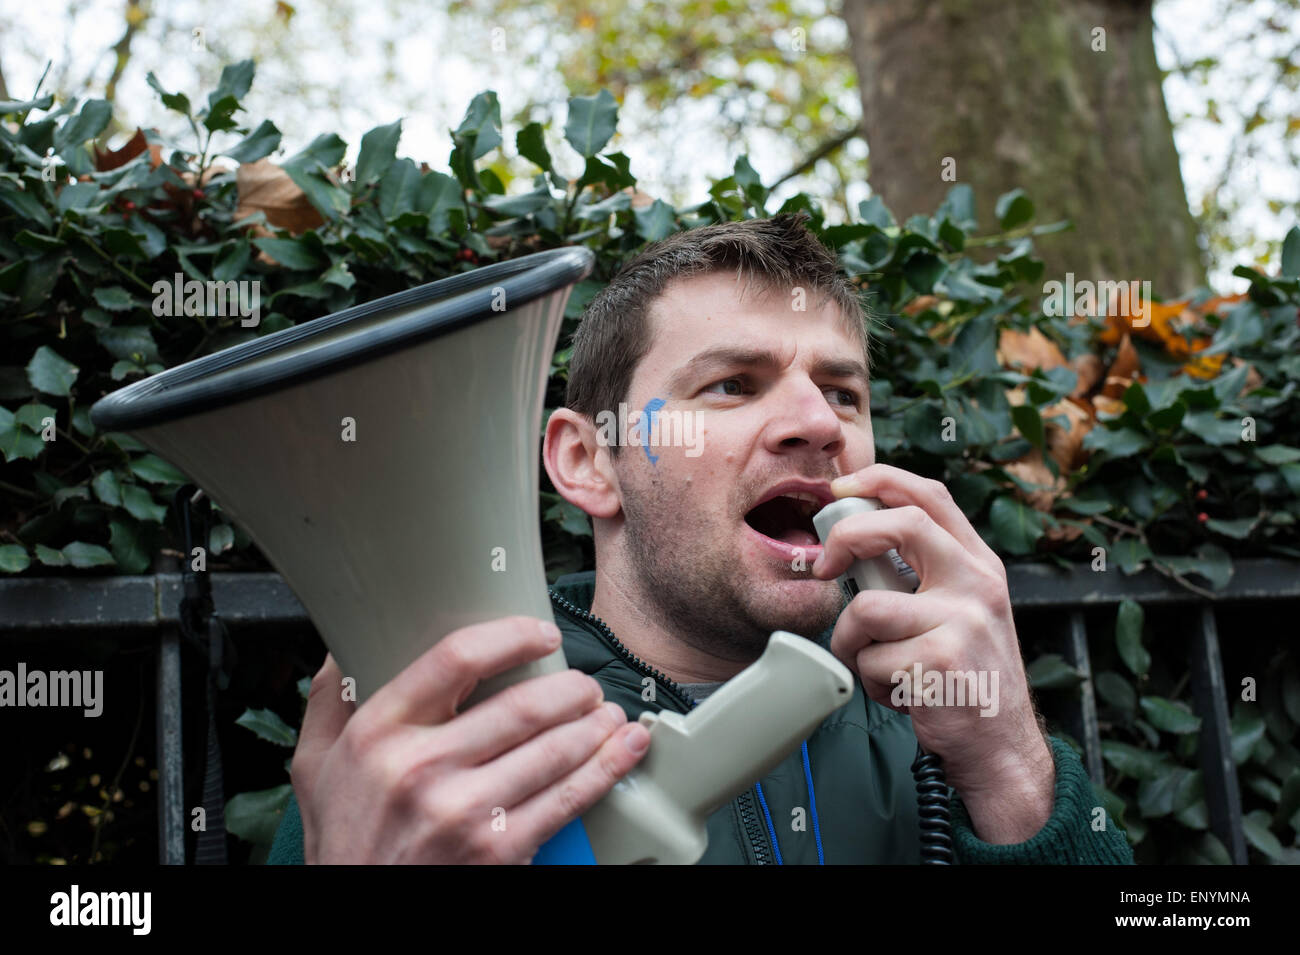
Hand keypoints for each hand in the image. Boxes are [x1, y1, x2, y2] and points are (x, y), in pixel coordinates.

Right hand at [291, 616, 650, 862]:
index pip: (456, 659)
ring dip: (595, 724)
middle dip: (570, 687)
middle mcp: (420, 768)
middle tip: (584, 685)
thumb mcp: (315, 765)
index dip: (511, 637)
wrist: (357, 922)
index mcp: (378, 733)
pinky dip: (606, 768)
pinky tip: (623, 748)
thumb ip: (329, 700)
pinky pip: (568, 798)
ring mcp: (463, 812)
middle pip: (521, 705)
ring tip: (607, 712)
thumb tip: (346, 645)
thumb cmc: (344, 840)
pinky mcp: (499, 850)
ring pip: (554, 748)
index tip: (539, 633)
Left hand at [811, 464, 1053, 842]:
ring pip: (866, 607)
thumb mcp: (960, 610)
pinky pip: (870, 660)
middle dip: (847, 540)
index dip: (879, 481)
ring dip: (853, 642)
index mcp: (978, 564)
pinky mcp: (941, 661)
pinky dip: (870, 681)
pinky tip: (899, 694)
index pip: (930, 495)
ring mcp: (963, 621)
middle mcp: (977, 583)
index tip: (840, 492)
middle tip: (826, 568)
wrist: (999, 747)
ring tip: (879, 664)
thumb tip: (853, 540)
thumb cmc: (962, 677)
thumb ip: (922, 573)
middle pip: (900, 524)